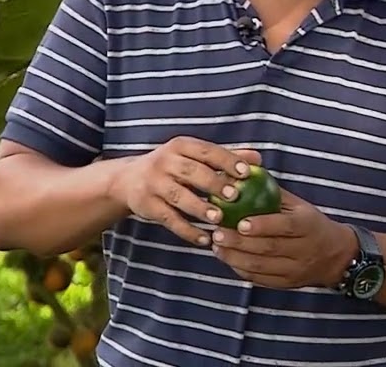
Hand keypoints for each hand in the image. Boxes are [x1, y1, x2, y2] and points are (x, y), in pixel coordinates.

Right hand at [108, 136, 261, 246]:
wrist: (127, 180)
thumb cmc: (172, 167)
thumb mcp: (192, 156)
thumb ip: (224, 157)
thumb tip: (258, 158)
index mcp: (180, 146)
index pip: (206, 151)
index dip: (226, 160)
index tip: (247, 172)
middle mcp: (165, 162)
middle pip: (191, 171)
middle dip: (213, 183)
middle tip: (234, 196)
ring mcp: (154, 184)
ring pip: (179, 196)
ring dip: (199, 208)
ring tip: (219, 218)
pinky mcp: (147, 205)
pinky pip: (169, 220)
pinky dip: (187, 231)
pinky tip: (205, 239)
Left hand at [209, 187, 357, 289]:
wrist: (336, 256)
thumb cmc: (311, 224)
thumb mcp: (299, 206)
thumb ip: (273, 194)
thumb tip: (242, 178)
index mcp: (307, 225)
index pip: (284, 226)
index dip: (262, 226)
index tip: (240, 223)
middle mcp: (303, 249)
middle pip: (269, 248)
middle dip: (239, 242)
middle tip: (217, 234)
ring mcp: (295, 269)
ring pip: (262, 267)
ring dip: (235, 257)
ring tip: (216, 246)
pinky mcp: (287, 283)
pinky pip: (261, 279)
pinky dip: (241, 270)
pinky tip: (227, 259)